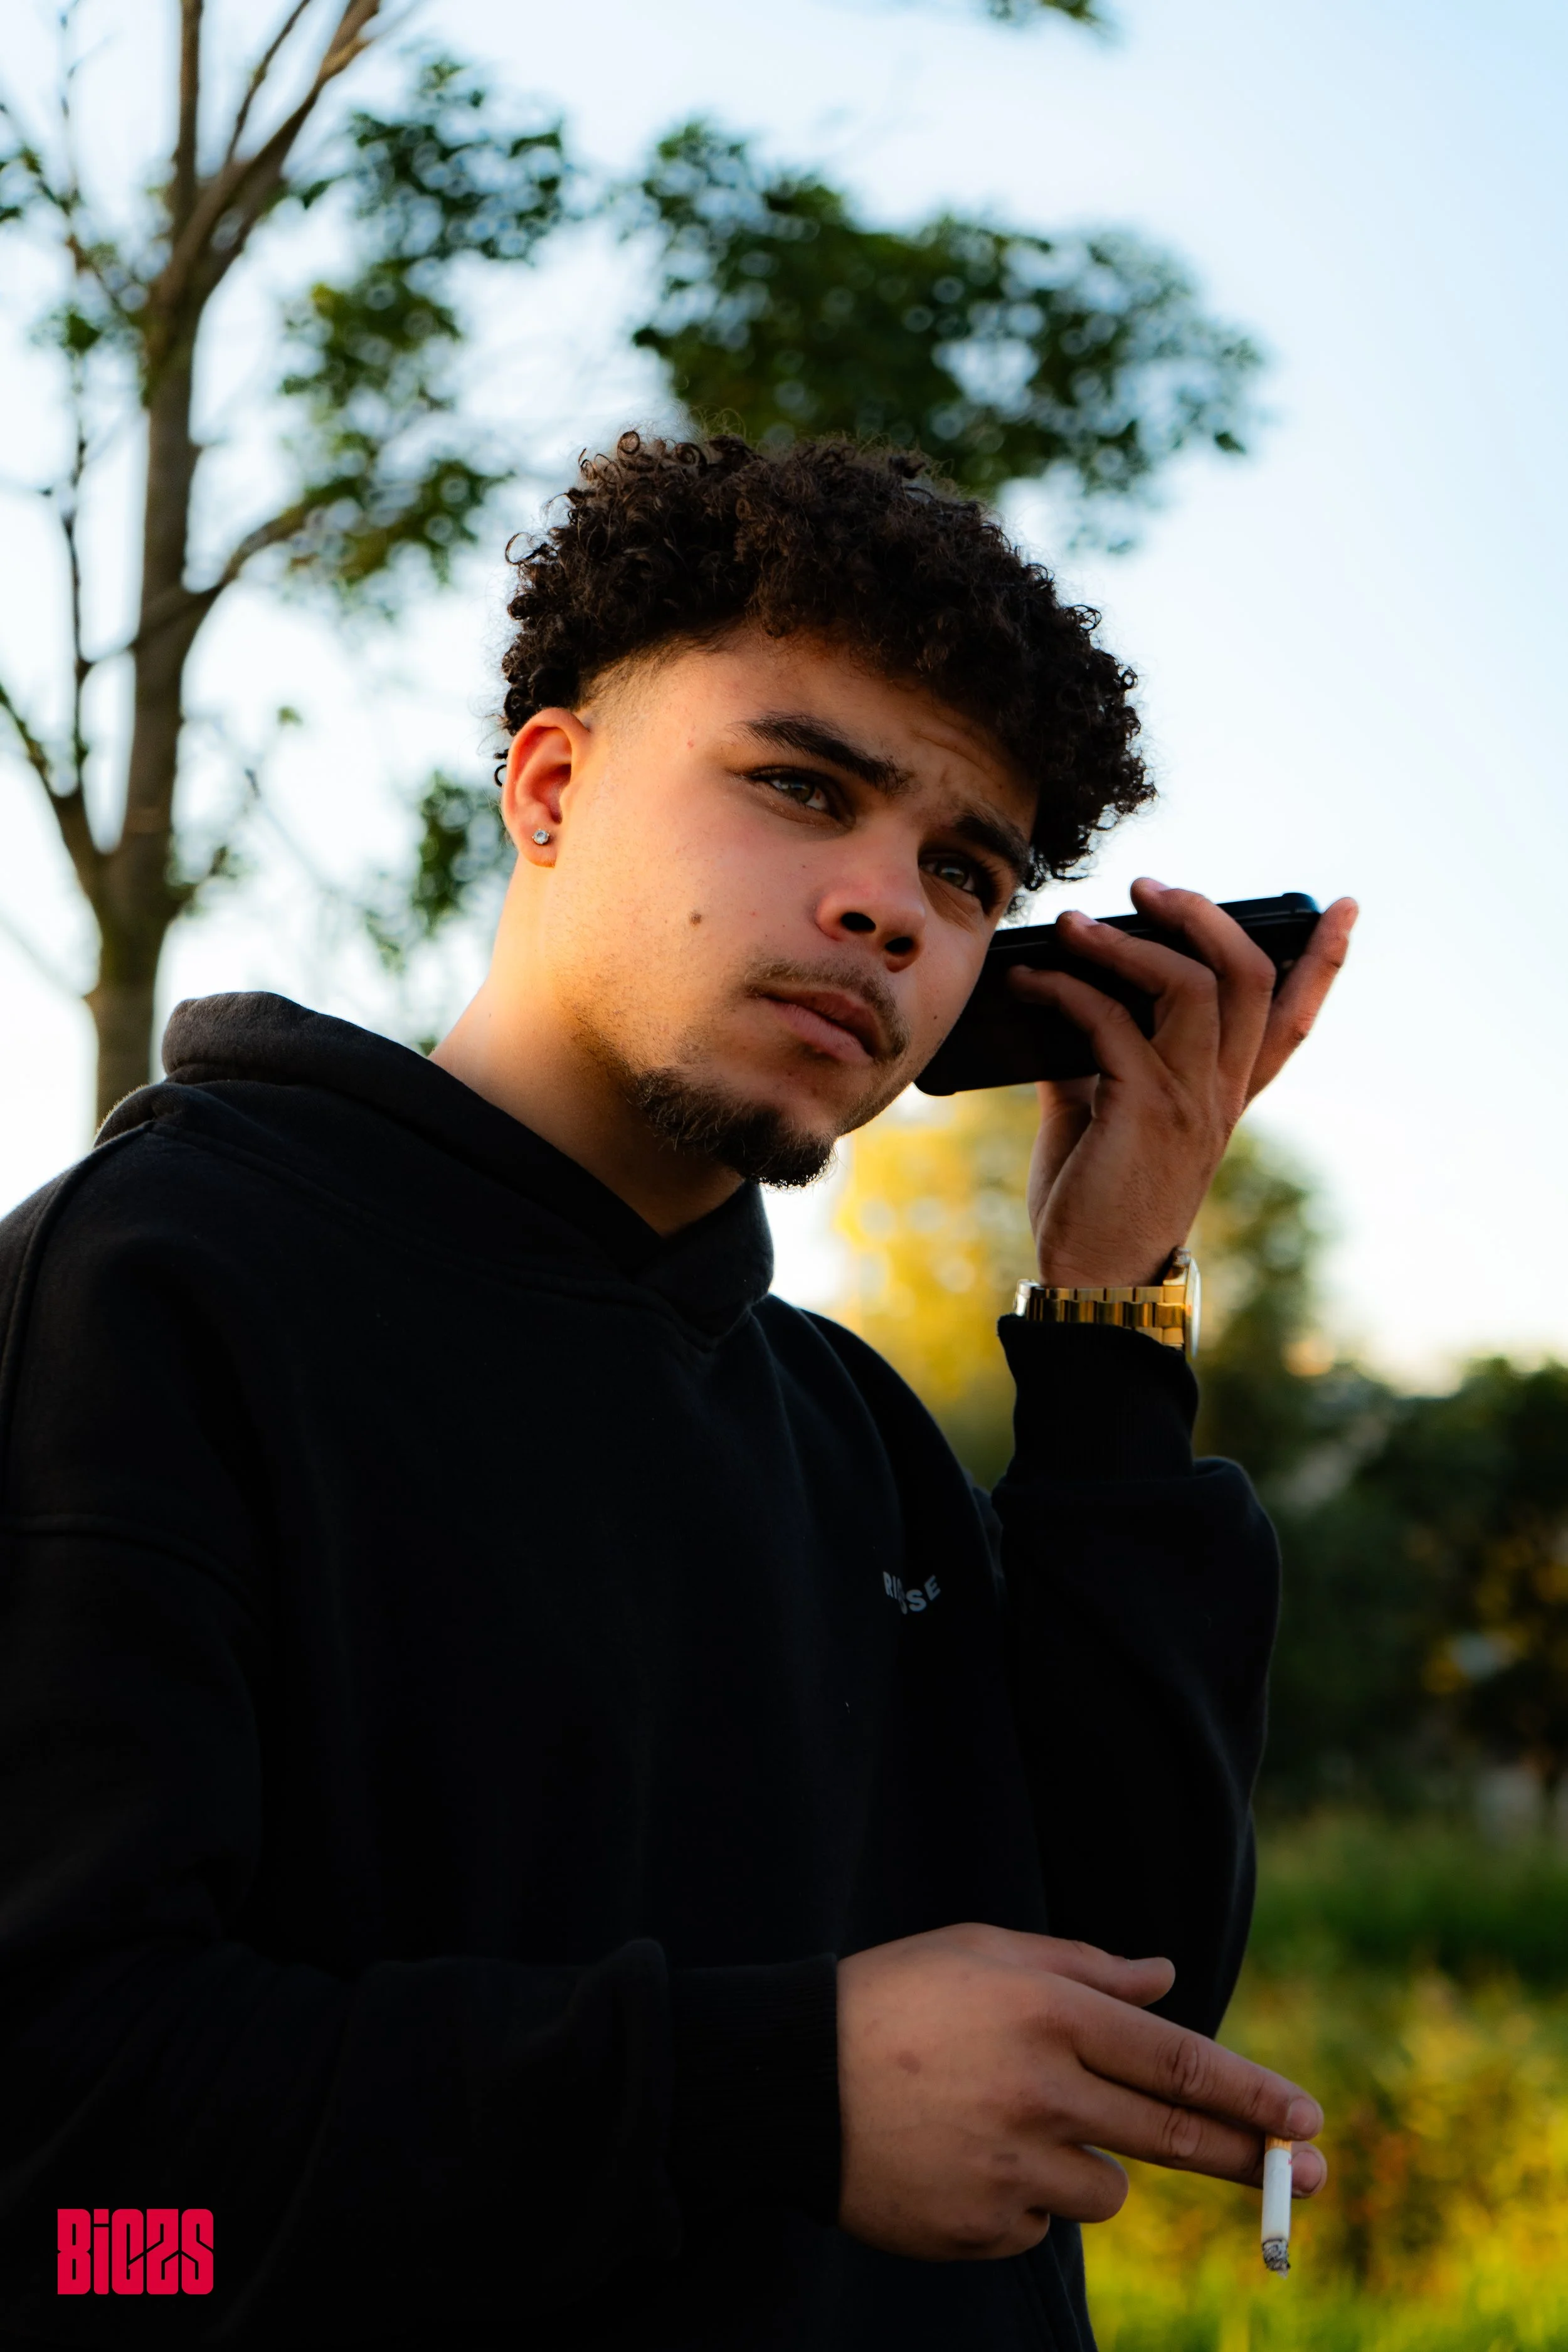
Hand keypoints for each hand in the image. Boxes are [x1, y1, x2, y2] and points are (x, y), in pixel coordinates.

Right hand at [837, 1923, 1325, 2261]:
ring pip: (1104, 2188)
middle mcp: (1043, 2093)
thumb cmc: (894, 1997)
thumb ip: (1084, 1969)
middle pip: (1174, 2137)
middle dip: (1253, 2158)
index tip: (1308, 2119)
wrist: (789, 2081)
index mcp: (1047, 2014)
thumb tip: (1167, 1980)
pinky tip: (961, 2156)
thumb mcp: (985, 1953)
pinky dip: (1019, 2196)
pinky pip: (1038, 2222)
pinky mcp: (984, 2228)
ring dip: (1085, 2163)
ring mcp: (1014, 2169)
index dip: (1251, 2092)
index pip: (1177, 2060)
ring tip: (1003, 2123)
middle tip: (1314, 2176)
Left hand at [1012, 880, 1357, 1286]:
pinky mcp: (1145, 1107)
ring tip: (1074, 924)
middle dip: (1206, 917)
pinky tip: (1032, 983)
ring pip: (1192, 983)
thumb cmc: (1094, 1202)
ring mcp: (1189, 1099)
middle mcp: (1219, 1093)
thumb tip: (1059, 1000)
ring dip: (1128, 941)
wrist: (1092, 1279)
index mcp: (1223, 1096)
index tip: (1344, 908)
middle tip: (1151, 888)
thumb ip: (1094, 1058)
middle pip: (1248, 978)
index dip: (1324, 962)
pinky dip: (1067, 988)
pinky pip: (1112, 1019)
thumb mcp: (1099, 1117)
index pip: (1293, 1020)